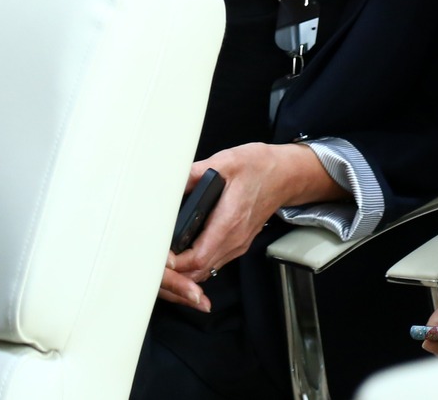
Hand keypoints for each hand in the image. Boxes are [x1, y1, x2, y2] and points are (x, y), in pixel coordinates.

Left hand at [159, 143, 338, 310]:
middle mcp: (234, 239)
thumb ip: (195, 173)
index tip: (155, 259)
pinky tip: (181, 260)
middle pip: (198, 273)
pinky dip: (194, 269)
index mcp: (229, 221)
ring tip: (160, 266)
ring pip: (205, 272)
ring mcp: (237, 244)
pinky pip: (213, 264)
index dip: (173, 265)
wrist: (287, 174)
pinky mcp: (238, 243)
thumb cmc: (260, 167)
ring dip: (182, 275)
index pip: (196, 258)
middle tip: (150, 267)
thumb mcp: (226, 161)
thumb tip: (169, 180)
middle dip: (173, 276)